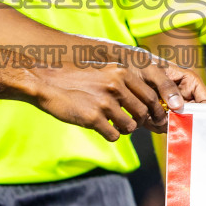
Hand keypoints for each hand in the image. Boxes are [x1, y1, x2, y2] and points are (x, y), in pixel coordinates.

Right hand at [29, 58, 205, 139]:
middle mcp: (116, 86)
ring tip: (113, 123)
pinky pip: (114, 135)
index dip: (158, 110)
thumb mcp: (103, 71)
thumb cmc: (75, 77)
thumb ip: (123, 82)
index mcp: (121, 72)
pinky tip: (100, 126)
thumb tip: (146, 101)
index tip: (159, 118)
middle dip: (143, 121)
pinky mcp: (93, 118)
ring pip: (131, 126)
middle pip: (144, 112)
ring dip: (125, 128)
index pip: (152, 95)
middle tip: (135, 123)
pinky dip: (111, 134)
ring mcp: (105, 103)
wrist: (45, 80)